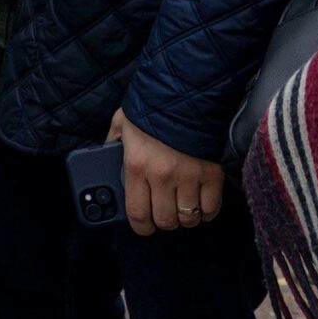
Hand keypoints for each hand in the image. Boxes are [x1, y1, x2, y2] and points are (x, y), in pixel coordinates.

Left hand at [110, 110, 223, 235]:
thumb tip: (105, 158)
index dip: (141, 227)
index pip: (137, 213)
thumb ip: (112, 144)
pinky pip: (211, 208)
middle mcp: (163, 176)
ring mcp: (189, 176)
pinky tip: (201, 204)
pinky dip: (206, 212)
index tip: (144, 226)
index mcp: (137, 166)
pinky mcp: (211, 173)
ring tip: (183, 207)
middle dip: (164, 221)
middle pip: (165, 220)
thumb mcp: (121, 123)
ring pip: (188, 218)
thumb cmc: (151, 107)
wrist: (186, 91)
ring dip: (186, 217)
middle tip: (164, 212)